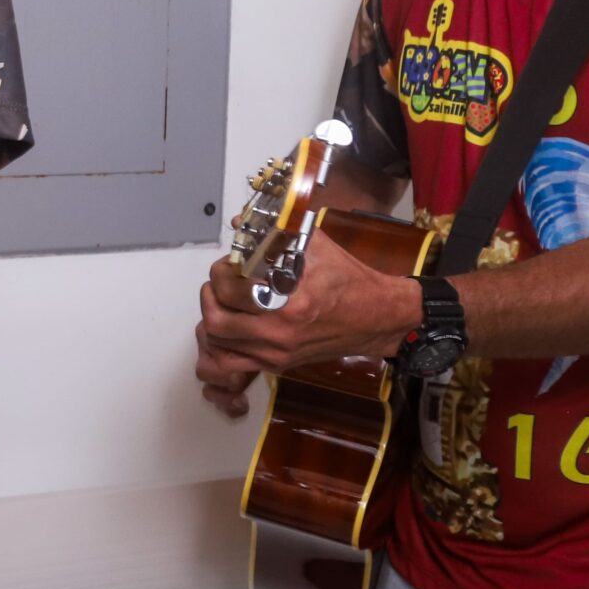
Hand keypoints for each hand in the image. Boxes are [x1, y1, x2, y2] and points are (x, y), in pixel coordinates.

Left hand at [196, 238, 422, 418]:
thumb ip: (275, 232)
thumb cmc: (349, 281)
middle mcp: (279, 334)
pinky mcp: (278, 365)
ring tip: (223, 301)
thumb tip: (241, 223)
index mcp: (288, 303)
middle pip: (215, 320)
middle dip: (211, 295)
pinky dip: (222, 345)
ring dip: (213, 318)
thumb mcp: (315, 244)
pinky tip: (231, 325)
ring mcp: (276, 354)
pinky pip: (232, 364)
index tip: (231, 262)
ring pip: (218, 343)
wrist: (377, 318)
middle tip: (220, 281)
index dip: (222, 271)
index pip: (229, 289)